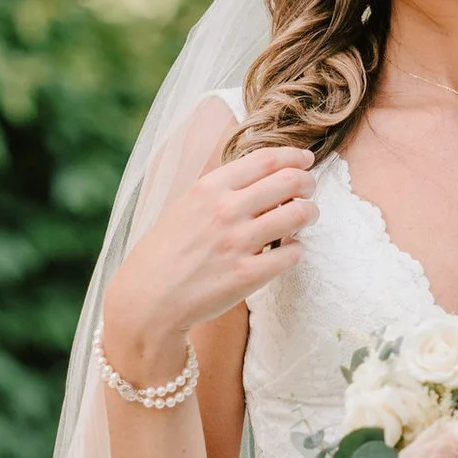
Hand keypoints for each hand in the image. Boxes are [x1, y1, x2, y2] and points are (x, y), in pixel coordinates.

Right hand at [100, 141, 316, 377]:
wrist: (146, 300)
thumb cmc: (164, 253)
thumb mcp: (185, 207)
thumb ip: (220, 191)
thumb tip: (262, 179)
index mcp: (208, 189)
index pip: (265, 160)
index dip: (293, 157)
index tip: (306, 160)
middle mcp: (225, 210)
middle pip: (289, 181)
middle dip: (308, 183)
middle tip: (309, 190)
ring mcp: (238, 243)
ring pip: (299, 214)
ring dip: (310, 213)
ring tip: (306, 217)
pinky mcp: (248, 275)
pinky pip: (293, 253)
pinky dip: (297, 249)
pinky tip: (288, 250)